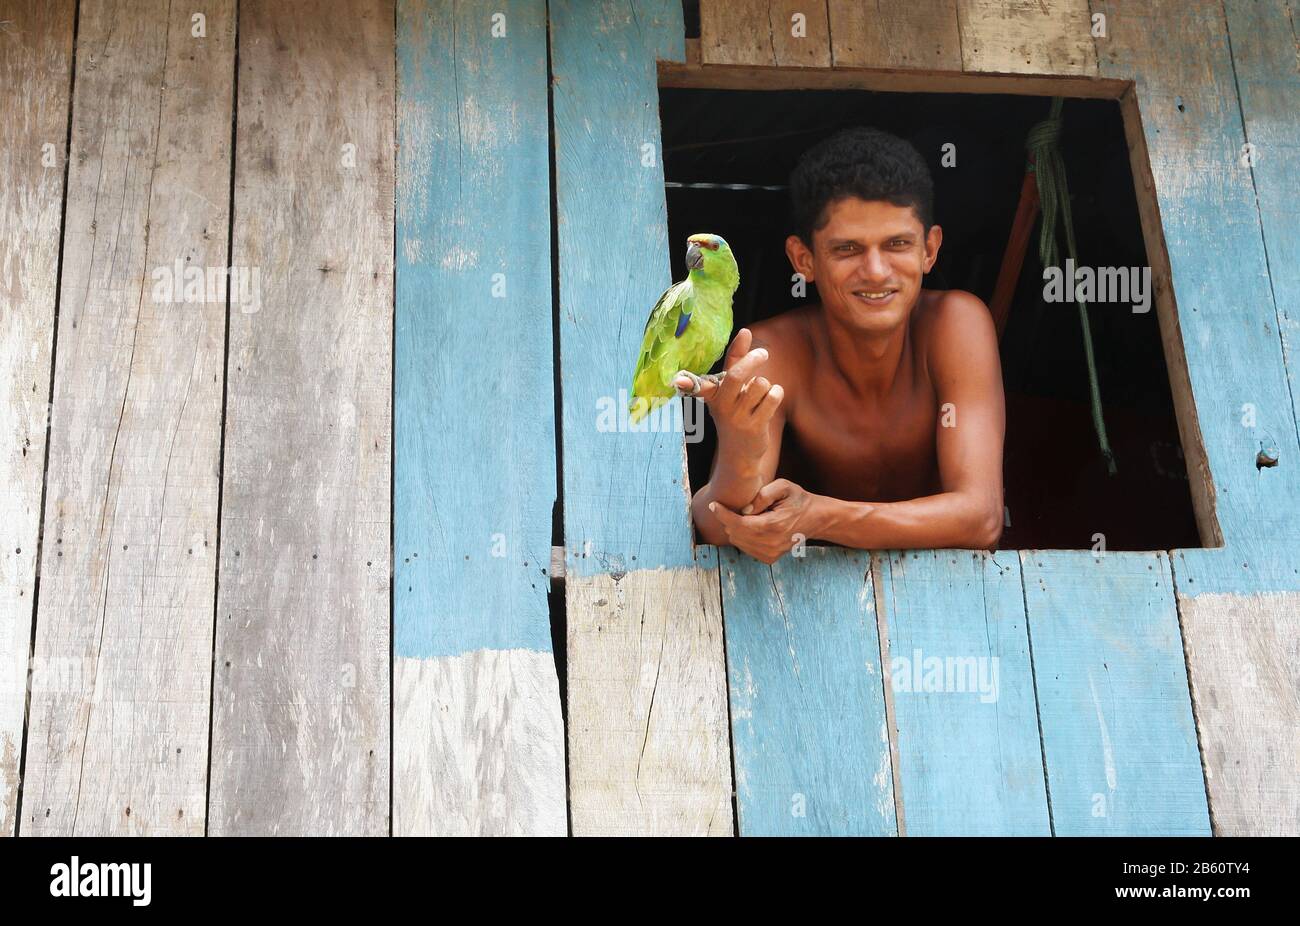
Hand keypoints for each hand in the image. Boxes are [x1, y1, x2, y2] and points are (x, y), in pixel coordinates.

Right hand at [676, 328, 782, 461]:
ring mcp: (738, 418)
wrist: (739, 453)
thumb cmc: (735, 411)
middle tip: (763, 352)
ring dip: (766, 385)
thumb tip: (745, 331)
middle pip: (736, 375)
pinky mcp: (755, 426)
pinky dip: (776, 394)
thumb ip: (737, 358)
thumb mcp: (730, 387)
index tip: (677, 379)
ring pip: (760, 384)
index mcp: (712, 395)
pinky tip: (769, 403)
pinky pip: (772, 397)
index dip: (687, 382)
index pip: (701, 385)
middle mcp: (722, 406)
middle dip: (752, 359)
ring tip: (761, 395)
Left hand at [708, 479, 819, 564]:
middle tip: (734, 507)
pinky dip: (743, 537)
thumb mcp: (784, 487)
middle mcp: (771, 544)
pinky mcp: (769, 558)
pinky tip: (752, 526)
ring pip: (738, 542)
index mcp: (773, 526)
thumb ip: (762, 495)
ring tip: (748, 516)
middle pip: (735, 533)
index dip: (722, 514)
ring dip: (736, 528)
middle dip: (729, 520)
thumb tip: (744, 510)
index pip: (738, 523)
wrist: (815, 519)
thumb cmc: (798, 500)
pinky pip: (745, 548)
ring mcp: (770, 554)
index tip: (713, 504)